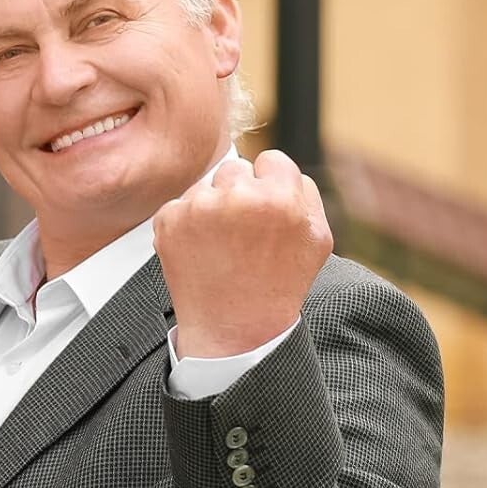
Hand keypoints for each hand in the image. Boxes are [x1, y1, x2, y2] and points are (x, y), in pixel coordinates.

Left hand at [153, 151, 331, 358]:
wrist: (234, 328)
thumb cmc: (280, 284)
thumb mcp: (318, 239)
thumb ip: (306, 193)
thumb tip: (280, 167)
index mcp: (279, 197)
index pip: (272, 159)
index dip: (271, 184)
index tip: (267, 210)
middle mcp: (237, 196)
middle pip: (236, 169)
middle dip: (241, 193)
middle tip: (243, 233)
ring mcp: (198, 208)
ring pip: (206, 186)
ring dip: (212, 206)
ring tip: (223, 245)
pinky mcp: (168, 220)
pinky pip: (180, 205)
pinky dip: (187, 224)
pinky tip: (202, 251)